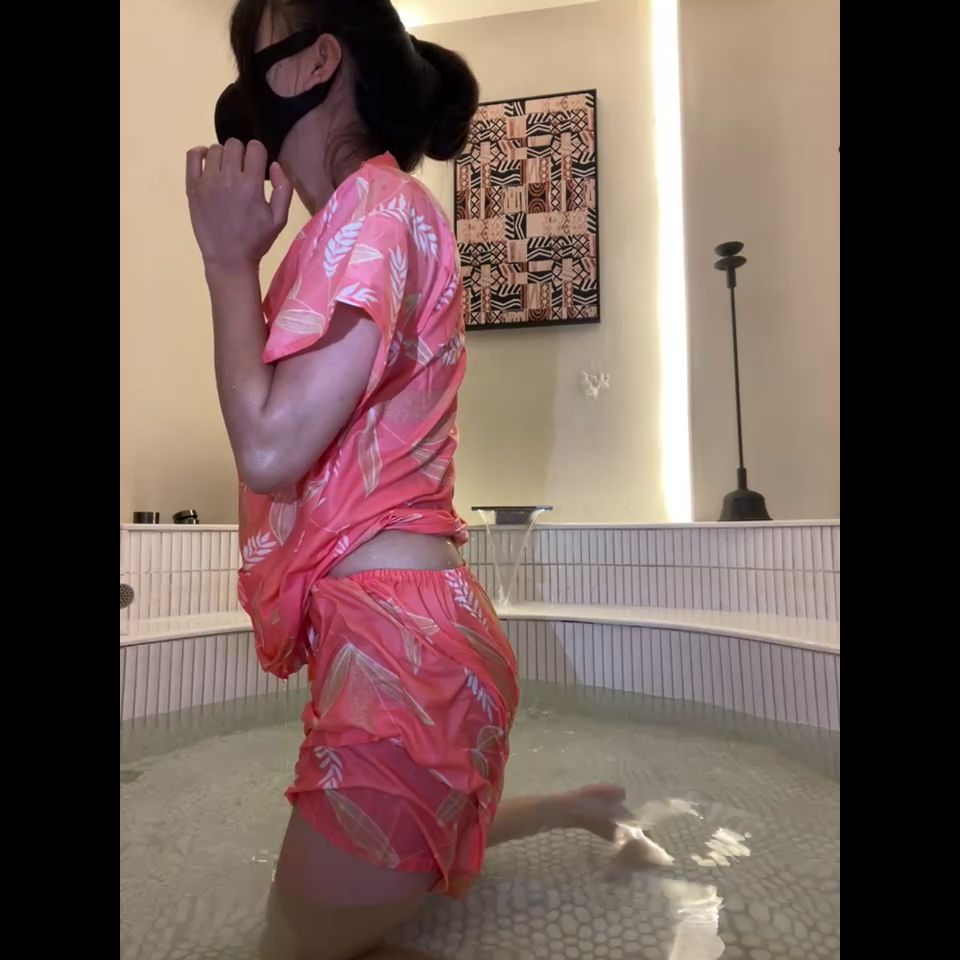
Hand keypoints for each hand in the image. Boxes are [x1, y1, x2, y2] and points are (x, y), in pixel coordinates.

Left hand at [185, 140, 292, 270]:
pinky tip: (208, 163)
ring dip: (223, 156)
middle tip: (242, 170)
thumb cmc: (256, 240)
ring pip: (215, 149)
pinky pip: (193, 156)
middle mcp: (228, 179)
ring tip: (226, 172)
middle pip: (234, 144)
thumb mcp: (279, 219)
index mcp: (252, 186)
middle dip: (241, 153)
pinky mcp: (192, 187)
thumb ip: (284, 189)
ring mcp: (207, 181)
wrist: (228, 259)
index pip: (255, 148)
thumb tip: (274, 165)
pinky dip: (200, 153)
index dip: (259, 154)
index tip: (258, 167)